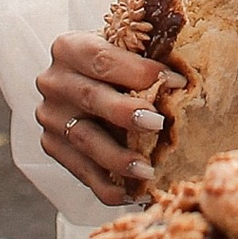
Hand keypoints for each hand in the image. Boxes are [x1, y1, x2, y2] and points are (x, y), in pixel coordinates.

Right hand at [36, 31, 169, 200]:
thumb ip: (152, 45)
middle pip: (91, 98)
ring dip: (117, 158)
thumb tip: (186, 57)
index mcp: (70, 47)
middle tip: (158, 124)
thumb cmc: (118, 62)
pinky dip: (106, 186)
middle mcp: (54, 81)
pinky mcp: (53, 145)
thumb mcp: (128, 46)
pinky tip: (132, 193)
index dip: (140, 71)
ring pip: (84, 140)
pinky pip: (80, 170)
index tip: (176, 83)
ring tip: (147, 170)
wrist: (87, 81)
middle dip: (126, 113)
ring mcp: (51, 116)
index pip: (104, 59)